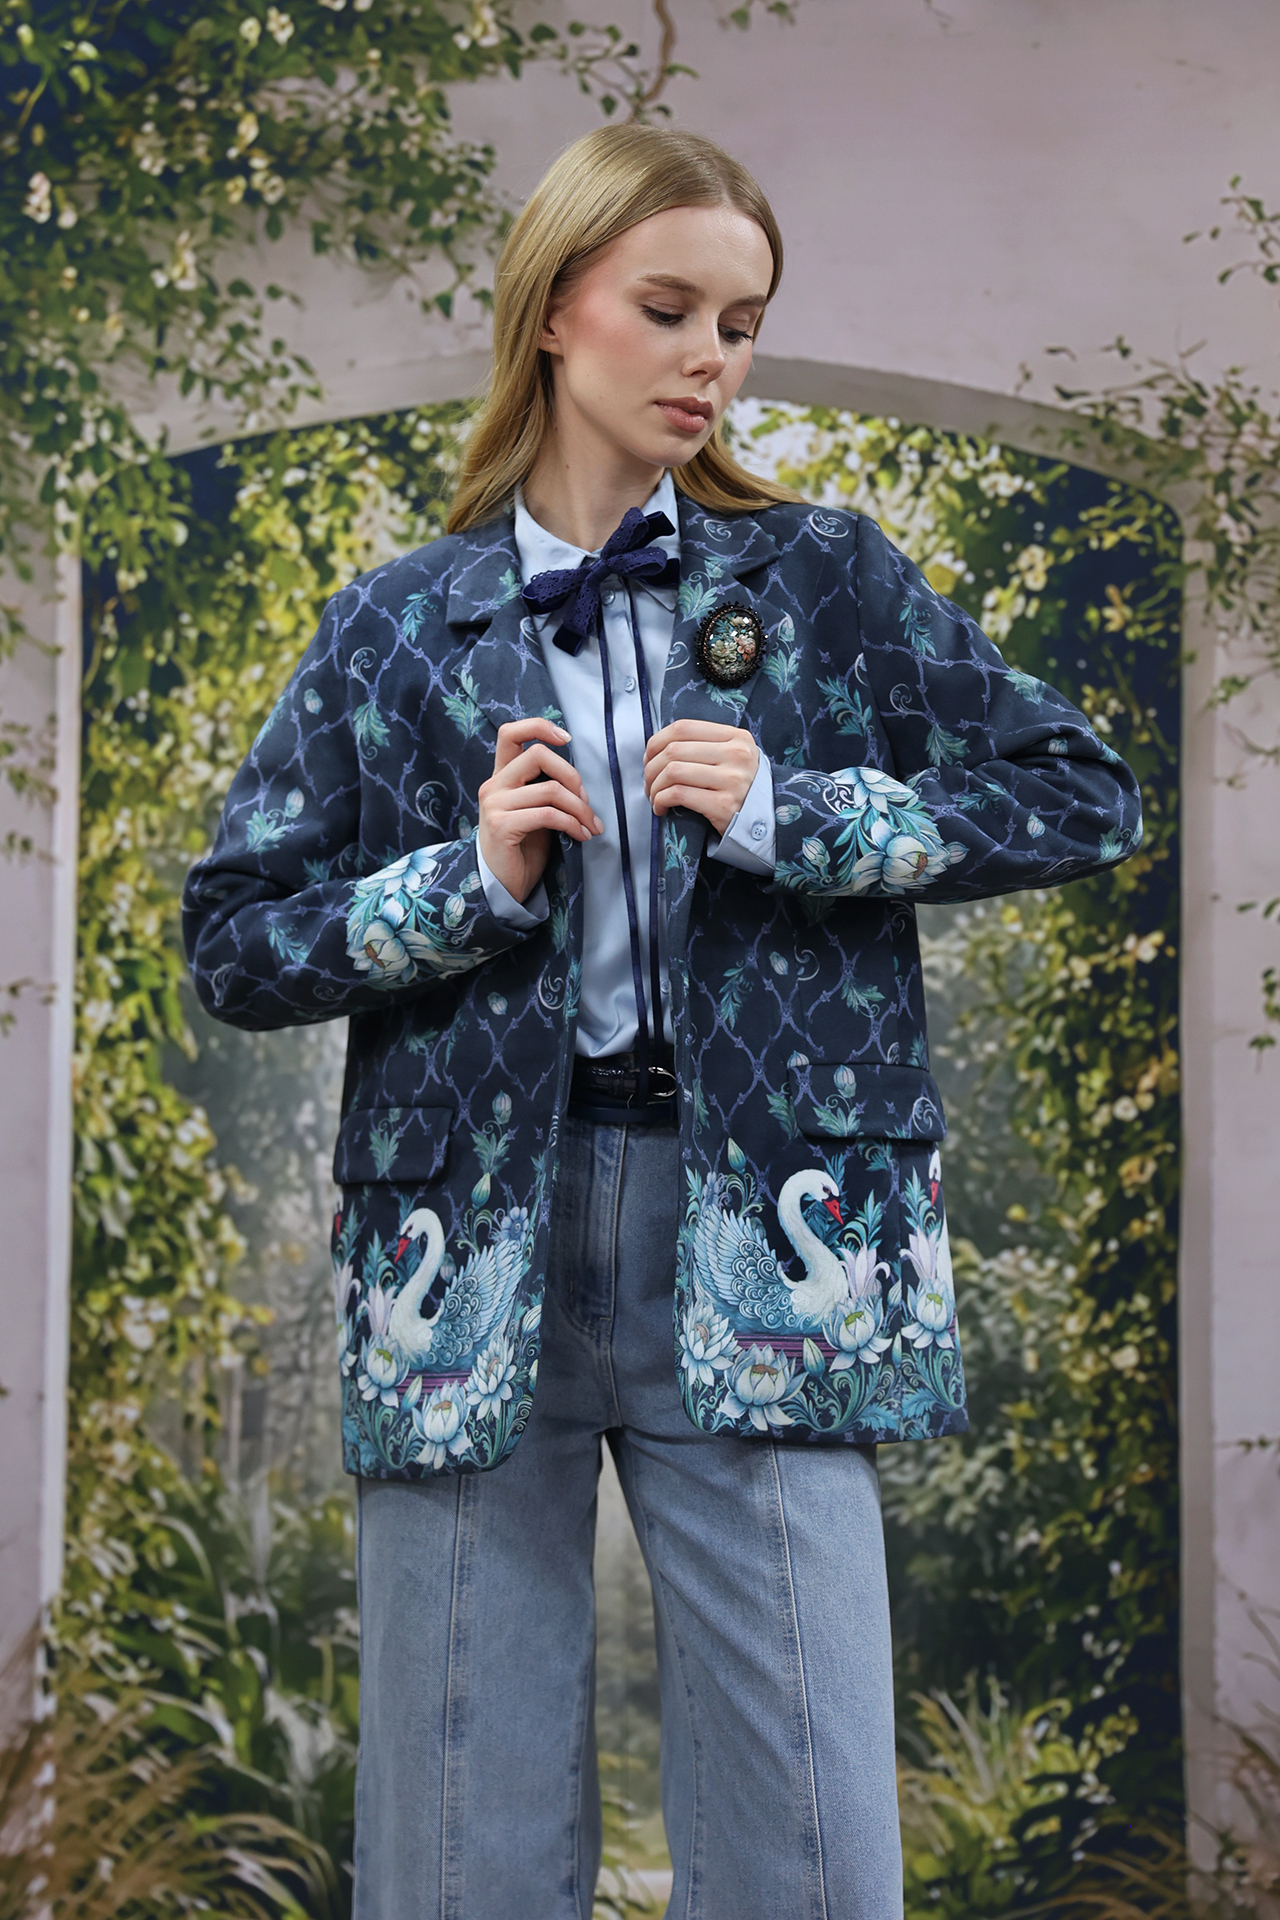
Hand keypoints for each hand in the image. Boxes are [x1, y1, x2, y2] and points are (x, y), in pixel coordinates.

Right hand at [478, 717, 602, 902]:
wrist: (500, 886)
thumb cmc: (522, 848)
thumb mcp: (534, 811)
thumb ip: (546, 790)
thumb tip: (580, 784)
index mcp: (501, 776)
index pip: (511, 733)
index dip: (539, 727)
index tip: (566, 738)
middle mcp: (494, 786)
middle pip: (537, 755)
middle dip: (572, 776)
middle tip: (587, 801)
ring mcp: (495, 805)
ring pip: (550, 789)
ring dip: (580, 808)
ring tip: (591, 825)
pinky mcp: (502, 826)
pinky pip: (548, 815)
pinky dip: (573, 824)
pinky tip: (581, 835)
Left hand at [643, 719, 758, 836]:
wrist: (766, 821)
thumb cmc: (742, 789)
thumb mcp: (733, 758)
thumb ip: (705, 746)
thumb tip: (659, 748)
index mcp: (736, 737)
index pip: (684, 728)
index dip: (657, 741)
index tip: (649, 757)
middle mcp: (737, 755)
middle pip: (674, 750)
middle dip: (651, 768)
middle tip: (648, 782)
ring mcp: (732, 779)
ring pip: (673, 771)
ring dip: (654, 786)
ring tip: (655, 796)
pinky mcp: (724, 804)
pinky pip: (679, 794)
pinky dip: (661, 800)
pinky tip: (662, 807)